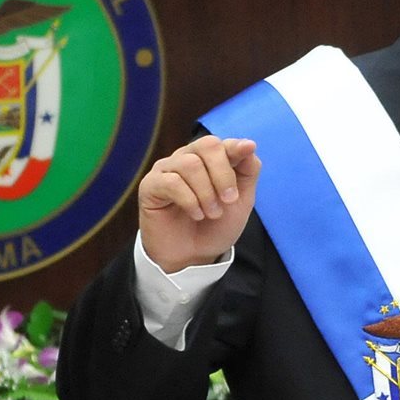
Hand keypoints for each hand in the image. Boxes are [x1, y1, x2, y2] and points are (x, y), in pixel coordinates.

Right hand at [138, 136, 260, 272]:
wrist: (193, 257)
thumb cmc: (215, 226)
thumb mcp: (241, 200)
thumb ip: (247, 170)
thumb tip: (248, 144)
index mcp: (210, 159)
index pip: (222, 143)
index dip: (236, 147)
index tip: (248, 149)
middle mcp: (187, 158)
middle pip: (207, 145)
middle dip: (223, 174)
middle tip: (228, 200)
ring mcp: (167, 170)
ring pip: (190, 164)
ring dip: (206, 193)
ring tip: (211, 214)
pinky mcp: (150, 185)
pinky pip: (171, 182)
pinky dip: (189, 200)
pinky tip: (195, 214)